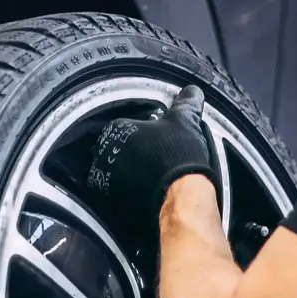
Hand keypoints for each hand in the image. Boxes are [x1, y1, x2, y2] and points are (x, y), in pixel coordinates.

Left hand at [86, 83, 215, 247]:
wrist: (181, 196)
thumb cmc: (178, 155)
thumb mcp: (184, 120)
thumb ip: (185, 103)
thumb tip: (192, 91)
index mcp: (116, 129)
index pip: (124, 127)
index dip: (142, 134)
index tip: (156, 141)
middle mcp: (104, 155)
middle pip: (118, 151)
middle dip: (133, 155)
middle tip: (156, 159)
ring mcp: (106, 181)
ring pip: (118, 174)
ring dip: (131, 175)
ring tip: (154, 178)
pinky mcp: (113, 205)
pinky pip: (121, 195)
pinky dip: (131, 194)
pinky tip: (149, 194)